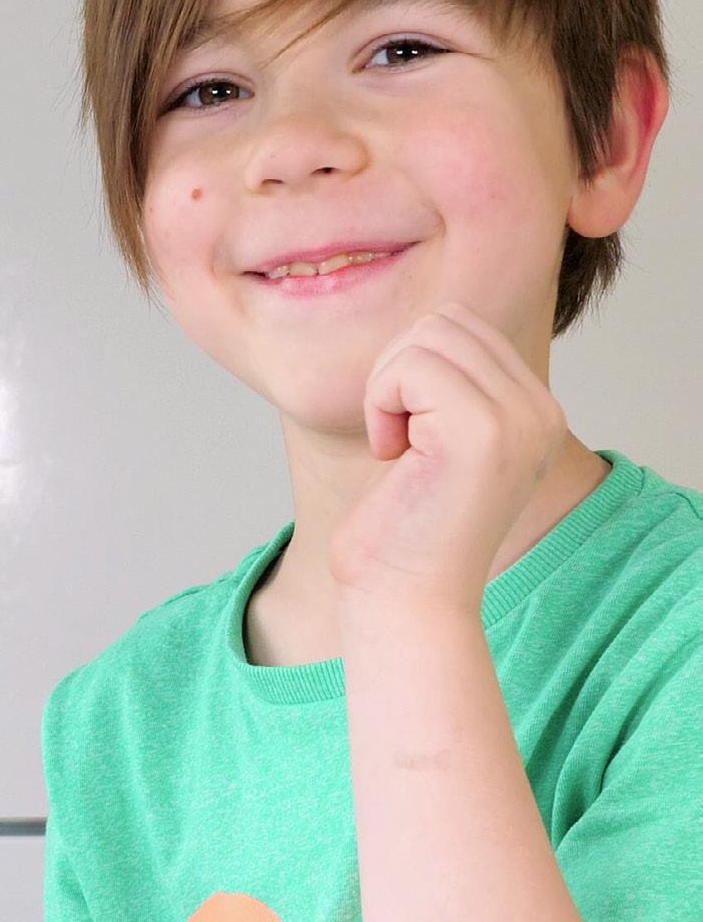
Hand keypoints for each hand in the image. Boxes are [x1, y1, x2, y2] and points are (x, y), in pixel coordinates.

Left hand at [327, 302, 567, 614]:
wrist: (405, 600)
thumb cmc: (402, 530)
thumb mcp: (436, 441)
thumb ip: (447, 384)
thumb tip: (430, 324)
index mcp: (535, 412)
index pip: (463, 327)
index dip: (411, 371)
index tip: (408, 438)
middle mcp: (540, 412)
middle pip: (445, 321)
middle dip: (397, 372)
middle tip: (396, 441)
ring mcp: (518, 419)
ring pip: (426, 335)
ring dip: (386, 388)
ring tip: (397, 450)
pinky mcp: (482, 430)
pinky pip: (408, 366)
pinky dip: (380, 405)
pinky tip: (392, 457)